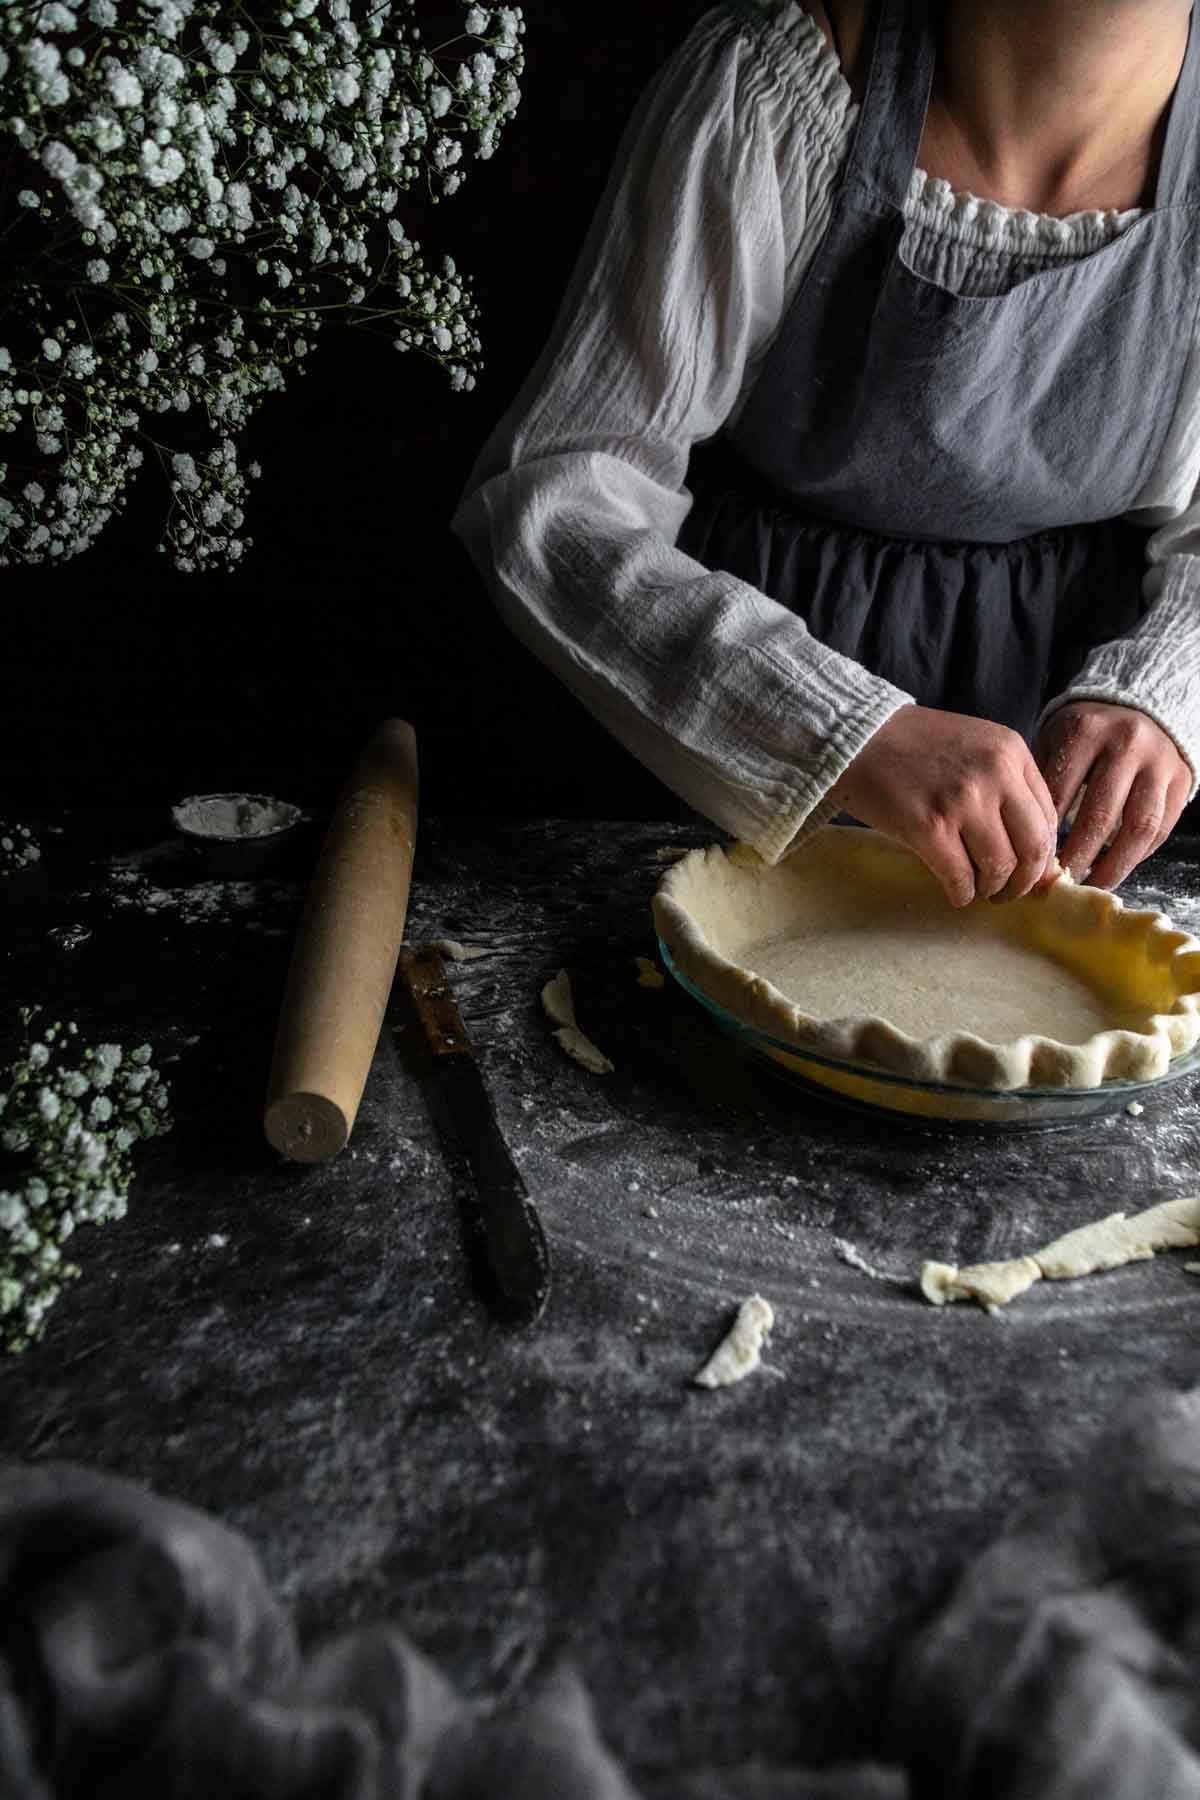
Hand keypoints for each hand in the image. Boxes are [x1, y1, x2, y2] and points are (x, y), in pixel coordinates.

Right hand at [829, 704, 1058, 906]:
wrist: (855, 736)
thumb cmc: (912, 745)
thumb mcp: (974, 748)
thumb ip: (1007, 789)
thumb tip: (1037, 859)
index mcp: (1011, 751)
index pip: (1048, 818)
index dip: (1041, 855)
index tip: (1028, 872)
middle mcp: (995, 773)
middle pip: (1033, 848)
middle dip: (1024, 882)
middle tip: (1009, 893)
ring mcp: (962, 800)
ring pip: (998, 867)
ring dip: (991, 889)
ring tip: (978, 890)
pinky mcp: (928, 826)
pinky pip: (960, 877)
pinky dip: (962, 894)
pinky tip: (956, 893)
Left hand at [1035, 701, 1190, 887]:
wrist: (1138, 707)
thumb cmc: (1085, 734)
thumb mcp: (1055, 740)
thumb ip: (1041, 780)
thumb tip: (1026, 842)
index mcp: (1086, 731)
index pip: (1061, 794)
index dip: (1046, 834)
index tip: (1033, 863)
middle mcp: (1127, 743)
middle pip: (1100, 814)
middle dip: (1079, 856)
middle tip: (1061, 883)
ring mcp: (1159, 761)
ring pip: (1139, 826)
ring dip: (1115, 864)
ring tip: (1093, 884)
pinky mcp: (1182, 779)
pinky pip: (1162, 827)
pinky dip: (1140, 854)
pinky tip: (1118, 867)